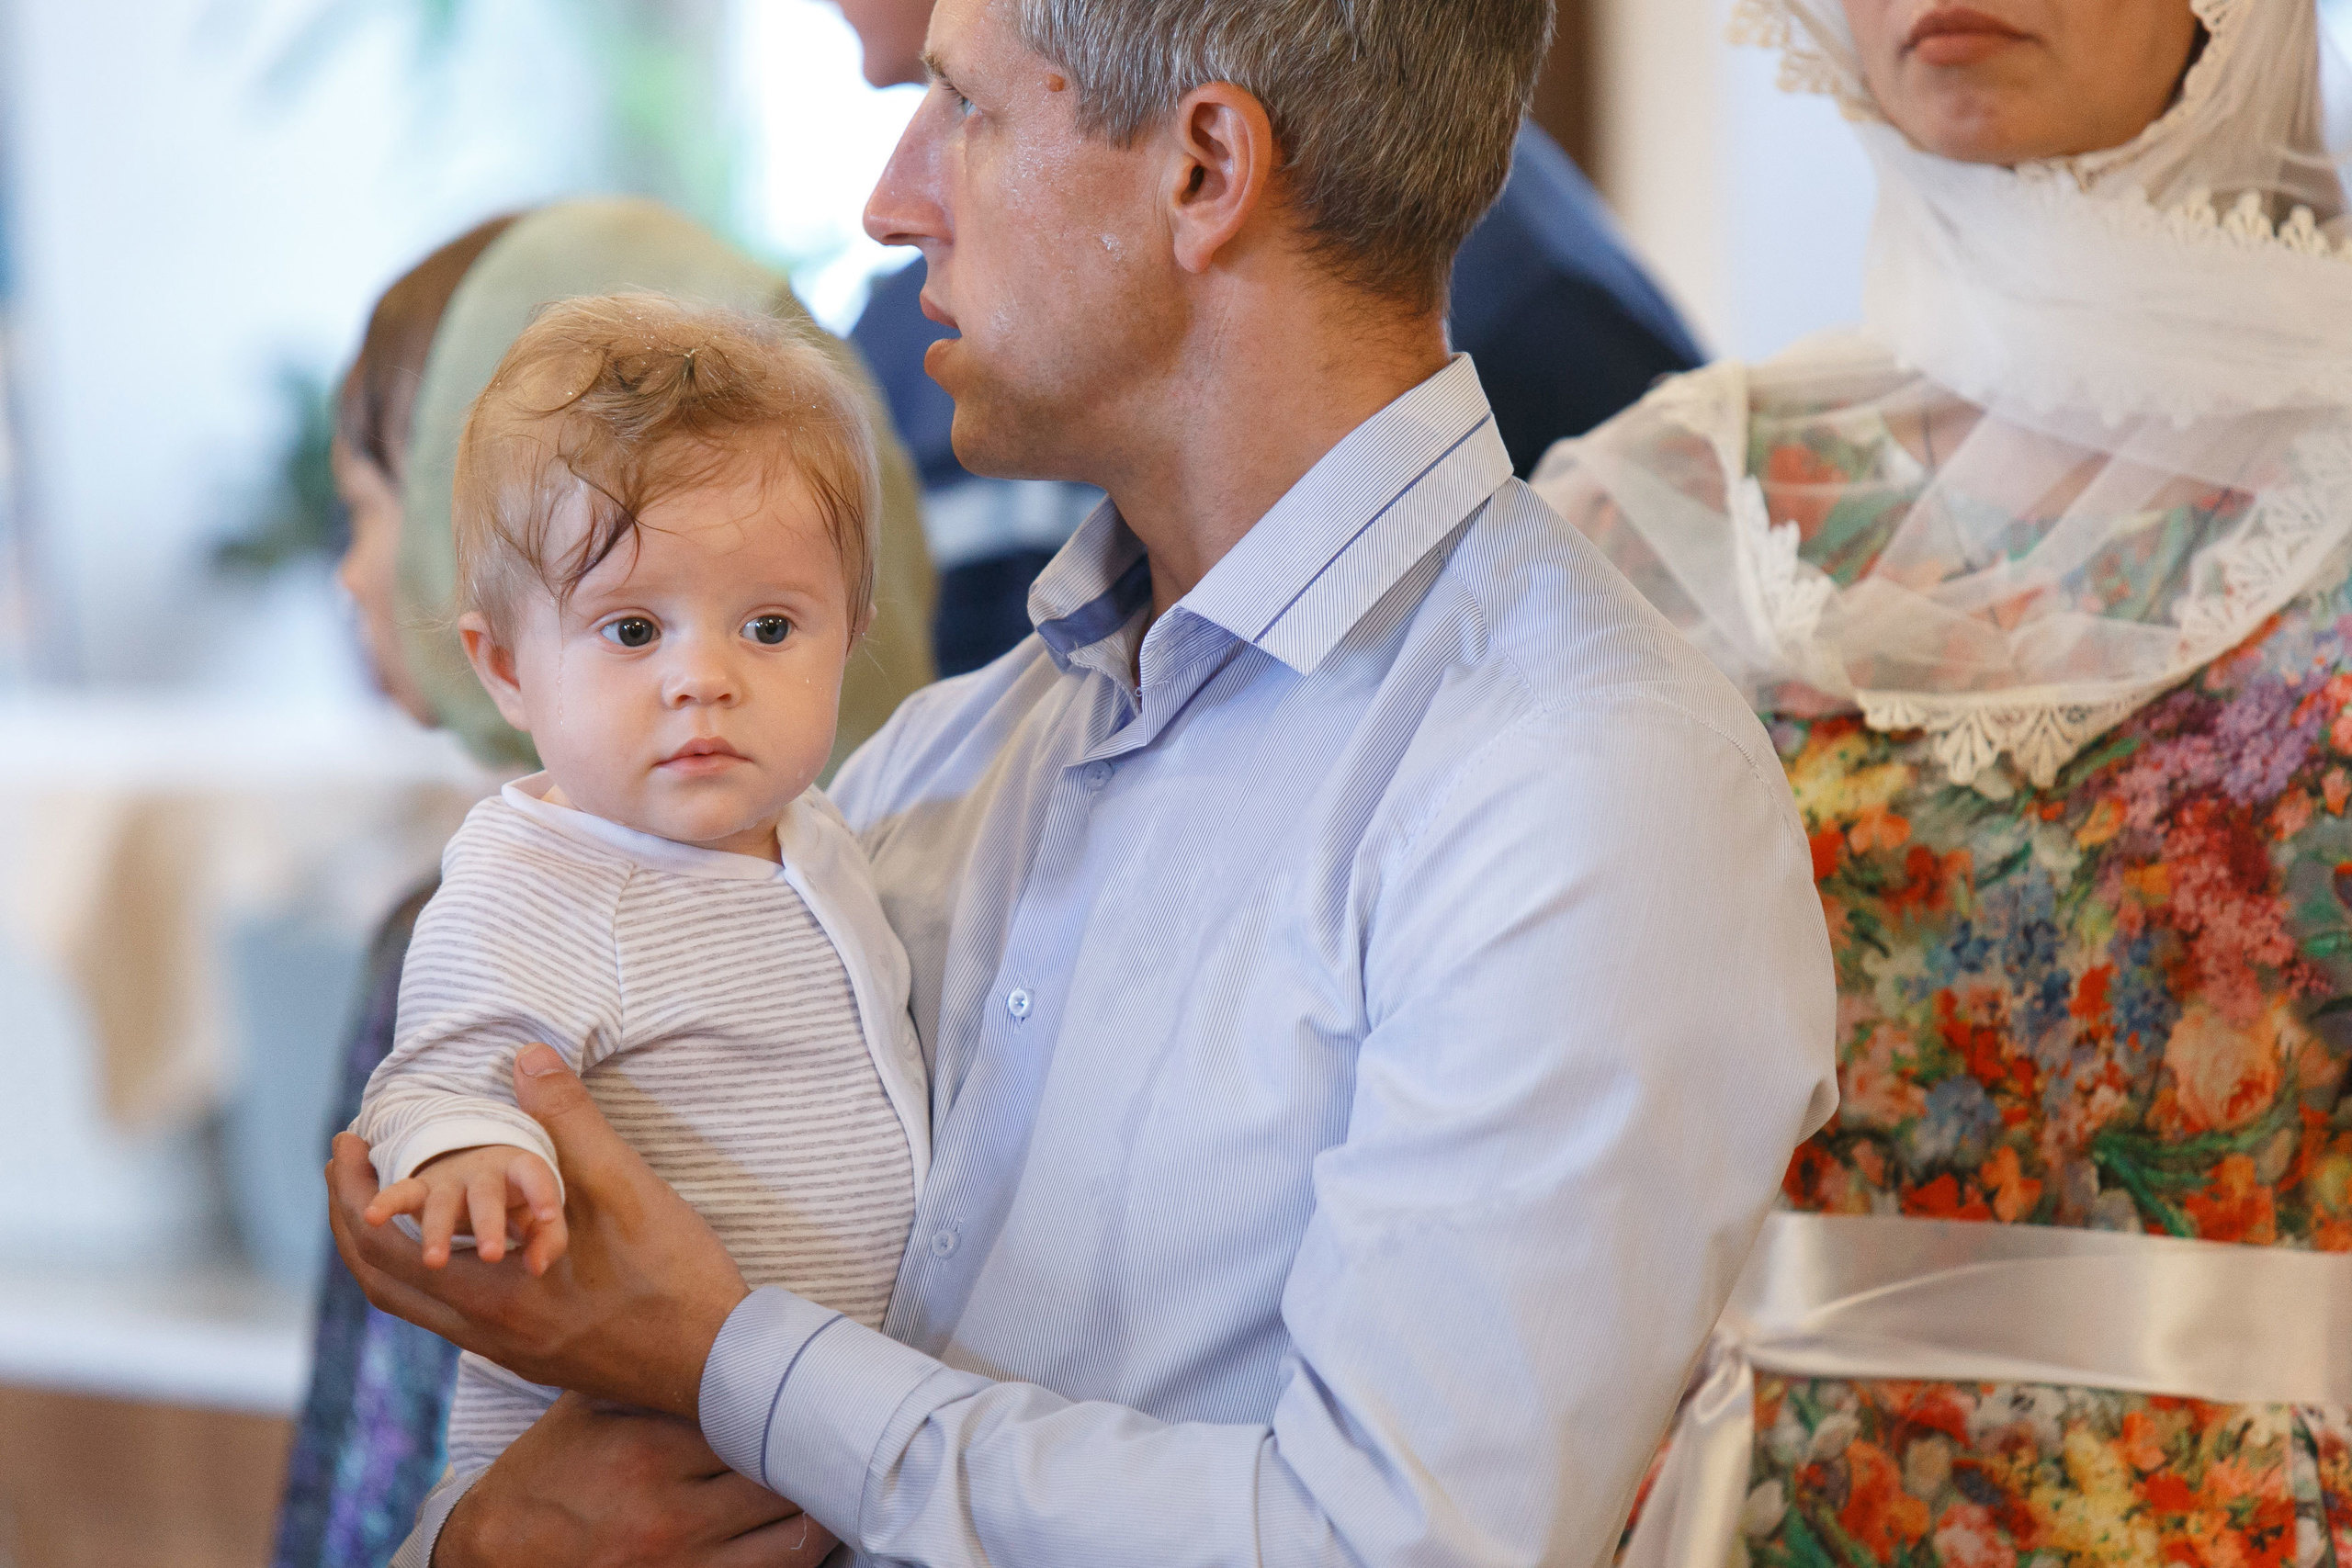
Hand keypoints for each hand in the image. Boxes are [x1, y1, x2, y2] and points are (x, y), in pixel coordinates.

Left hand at [328, 1043, 750, 1416]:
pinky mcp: (532, 1355)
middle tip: (349, 1163)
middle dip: (349, 1219)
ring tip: (392, 1195)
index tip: (347, 1140)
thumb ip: (570, 1122)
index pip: (381, 1245)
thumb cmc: (675, 1277)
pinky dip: (429, 1271)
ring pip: (414, 1304)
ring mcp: (507, 1349)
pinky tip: (460, 1238)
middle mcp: (485, 1331)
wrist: (719, 1363)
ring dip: (387, 1249)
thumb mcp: (625, 1187)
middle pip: (381, 1282)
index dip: (349, 1189)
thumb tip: (526, 1057)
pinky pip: (449, 1314)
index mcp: (492, 1293)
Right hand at [434, 1393, 837, 1567]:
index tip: (828, 1385)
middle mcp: (673, 1513)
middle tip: (848, 1428)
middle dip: (821, 1453)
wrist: (492, 1557)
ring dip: (824, 1511)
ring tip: (841, 1482)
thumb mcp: (587, 1410)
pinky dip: (800, 1554)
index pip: (757, 1418)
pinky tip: (812, 1529)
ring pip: (796, 1540)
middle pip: (786, 1478)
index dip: (799, 1401)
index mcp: (650, 1452)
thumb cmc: (546, 1474)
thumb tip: (728, 1338)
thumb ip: (652, 1378)